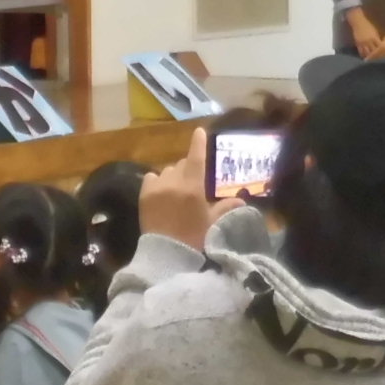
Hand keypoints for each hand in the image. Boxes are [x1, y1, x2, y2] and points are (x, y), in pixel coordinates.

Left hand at [141, 130, 239, 249]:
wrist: (166, 253)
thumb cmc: (193, 237)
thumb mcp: (212, 222)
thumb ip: (225, 207)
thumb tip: (241, 200)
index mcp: (193, 187)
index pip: (196, 158)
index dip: (198, 143)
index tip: (199, 131)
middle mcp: (174, 182)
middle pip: (183, 164)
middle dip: (190, 168)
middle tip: (194, 182)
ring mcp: (157, 187)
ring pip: (167, 171)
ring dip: (174, 175)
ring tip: (178, 190)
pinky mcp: (143, 195)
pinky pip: (151, 178)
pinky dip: (158, 181)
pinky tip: (162, 191)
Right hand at [346, 8, 381, 58]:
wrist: (358, 22)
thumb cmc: (368, 26)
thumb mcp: (375, 32)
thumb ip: (377, 39)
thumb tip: (381, 46)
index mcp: (374, 38)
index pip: (379, 47)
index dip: (382, 52)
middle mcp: (368, 41)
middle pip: (373, 52)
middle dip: (376, 57)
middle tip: (380, 62)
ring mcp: (362, 43)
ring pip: (366, 53)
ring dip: (370, 58)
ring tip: (372, 63)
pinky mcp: (357, 43)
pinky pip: (360, 51)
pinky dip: (363, 55)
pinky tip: (365, 58)